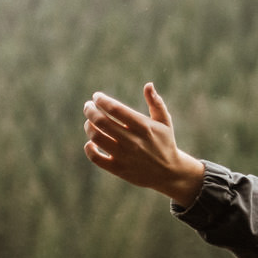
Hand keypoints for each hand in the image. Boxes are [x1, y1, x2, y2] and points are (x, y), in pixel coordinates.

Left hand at [82, 83, 206, 204]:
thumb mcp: (165, 122)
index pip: (116, 109)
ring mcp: (124, 156)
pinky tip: (91, 142)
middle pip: (102, 122)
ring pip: (96, 138)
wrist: (169, 173)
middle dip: (90, 110)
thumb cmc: (165, 143)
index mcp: (144, 127)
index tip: (96, 96)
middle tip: (88, 106)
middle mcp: (133, 141)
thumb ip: (156, 103)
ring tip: (89, 122)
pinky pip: (96, 158)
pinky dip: (89, 148)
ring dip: (89, 126)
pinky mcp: (118, 169)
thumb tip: (148, 85)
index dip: (102, 100)